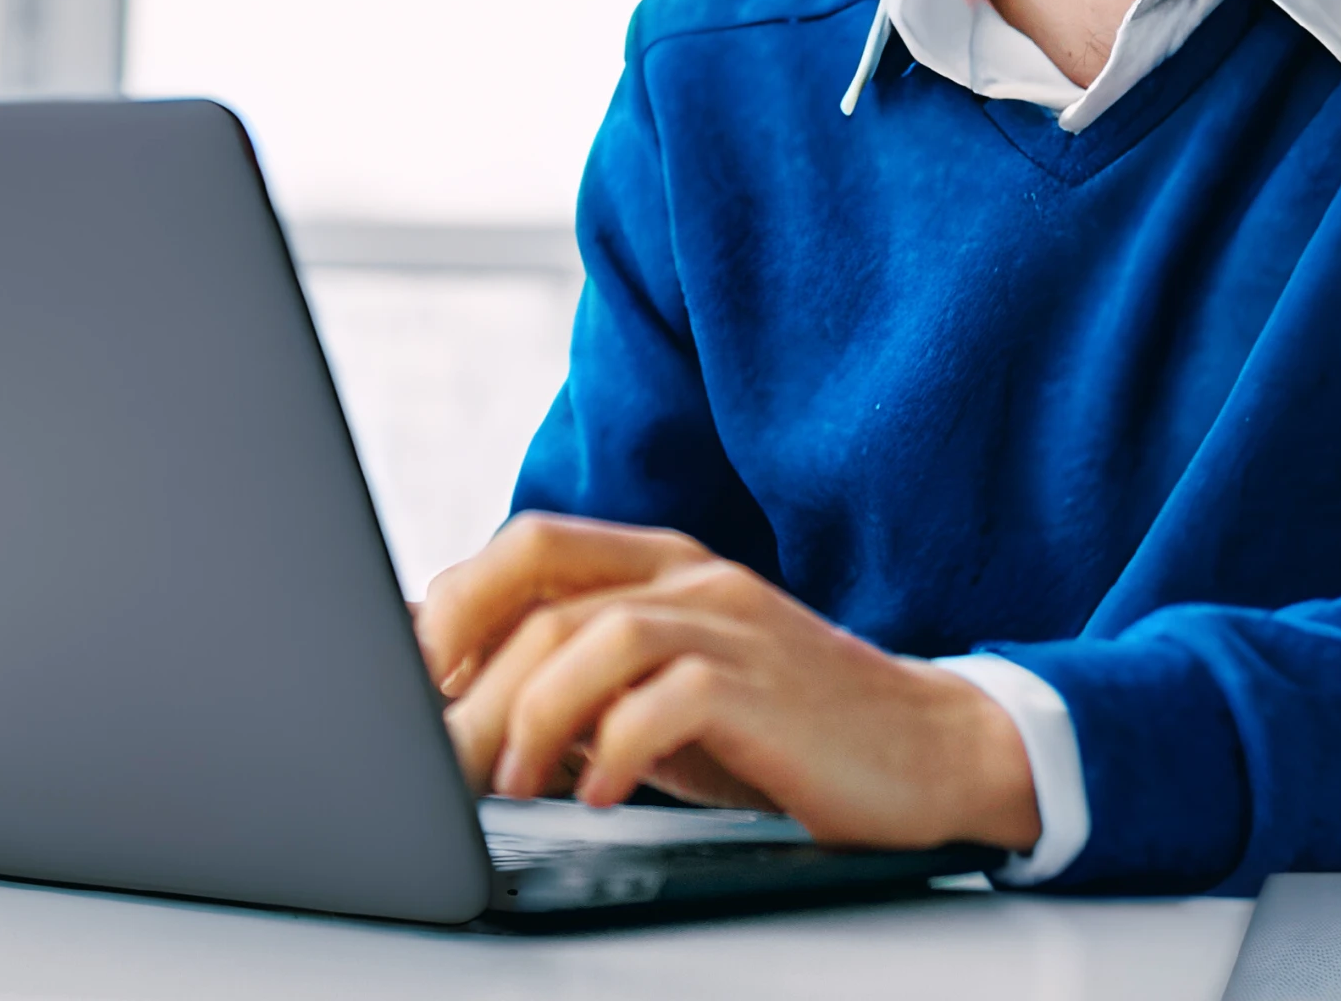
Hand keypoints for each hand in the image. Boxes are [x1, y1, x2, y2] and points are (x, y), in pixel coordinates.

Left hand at [414, 512, 1041, 853]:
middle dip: (474, 682)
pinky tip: (597, 795)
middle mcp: (692, 579)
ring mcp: (733, 625)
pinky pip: (665, 700)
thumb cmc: (783, 729)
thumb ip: (583, 680)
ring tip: (511, 783)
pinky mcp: (767, 686)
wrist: (929, 750)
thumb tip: (457, 701)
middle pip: (544, 596)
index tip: (411, 679)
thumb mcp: (667, 693)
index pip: (531, 545)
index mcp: (663, 565)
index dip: (456, 603)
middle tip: (442, 758)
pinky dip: (615, 749)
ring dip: (532, 716)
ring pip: (593, 637)